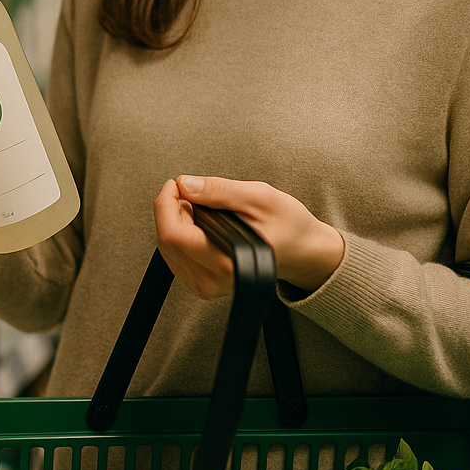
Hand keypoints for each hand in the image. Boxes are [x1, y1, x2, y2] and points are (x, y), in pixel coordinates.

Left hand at [153, 176, 344, 298]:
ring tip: (198, 206)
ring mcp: (207, 286)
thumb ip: (219, 191)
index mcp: (228, 261)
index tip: (175, 184)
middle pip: (166, 242)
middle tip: (188, 190)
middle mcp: (215, 280)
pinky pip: (175, 257)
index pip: (173, 235)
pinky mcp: (204, 284)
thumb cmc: (288, 223)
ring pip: (167, 249)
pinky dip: (179, 233)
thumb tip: (185, 184)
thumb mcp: (258, 196)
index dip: (166, 204)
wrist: (304, 250)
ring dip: (174, 221)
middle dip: (169, 209)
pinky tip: (197, 223)